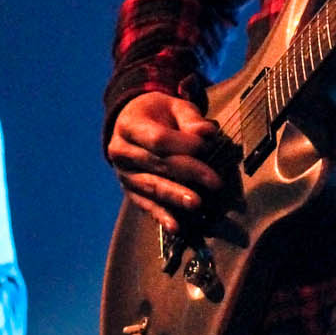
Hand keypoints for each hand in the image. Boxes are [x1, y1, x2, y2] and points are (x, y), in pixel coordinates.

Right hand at [106, 92, 223, 231]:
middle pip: (157, 164)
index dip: (183, 144)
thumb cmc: (160, 115)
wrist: (133, 124)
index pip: (157, 139)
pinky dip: (162, 216)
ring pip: (151, 186)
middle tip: (215, 182)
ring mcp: (124, 174)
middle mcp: (121, 152)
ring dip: (176, 196)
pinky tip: (176, 227)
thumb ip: (191, 119)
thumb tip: (208, 132)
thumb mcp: (175, 107)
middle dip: (188, 173)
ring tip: (197, 204)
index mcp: (129, 126)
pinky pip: (146, 204)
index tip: (206, 147)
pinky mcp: (130, 191)